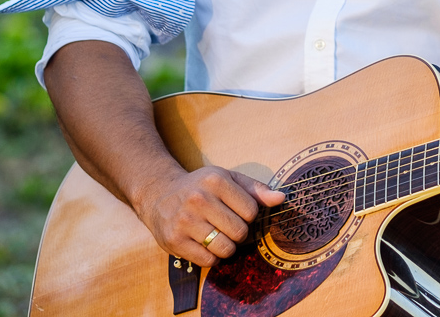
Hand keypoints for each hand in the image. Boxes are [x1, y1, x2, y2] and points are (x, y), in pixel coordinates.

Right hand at [132, 165, 284, 267]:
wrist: (158, 194)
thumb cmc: (200, 187)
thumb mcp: (227, 179)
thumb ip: (255, 189)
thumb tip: (281, 198)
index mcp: (216, 181)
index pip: (252, 210)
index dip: (249, 215)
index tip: (237, 211)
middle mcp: (199, 200)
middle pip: (240, 232)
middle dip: (239, 233)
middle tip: (227, 226)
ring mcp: (185, 222)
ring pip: (226, 249)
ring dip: (226, 247)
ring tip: (217, 235)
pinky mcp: (175, 241)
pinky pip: (208, 261)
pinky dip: (212, 257)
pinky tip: (204, 243)